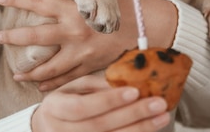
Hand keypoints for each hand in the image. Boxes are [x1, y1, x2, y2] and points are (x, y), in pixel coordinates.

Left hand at [0, 0, 177, 89]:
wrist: (154, 25)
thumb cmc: (129, 0)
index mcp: (76, 7)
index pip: (39, 2)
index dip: (18, 0)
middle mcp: (75, 30)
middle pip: (36, 38)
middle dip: (14, 38)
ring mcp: (83, 52)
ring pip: (49, 66)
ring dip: (29, 70)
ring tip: (16, 72)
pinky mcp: (92, 65)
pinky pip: (68, 78)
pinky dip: (53, 83)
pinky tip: (40, 85)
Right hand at [31, 75, 170, 131]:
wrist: (48, 129)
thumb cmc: (64, 103)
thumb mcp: (73, 88)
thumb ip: (95, 86)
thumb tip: (123, 84)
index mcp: (55, 108)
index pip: (82, 107)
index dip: (108, 100)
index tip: (134, 90)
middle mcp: (61, 131)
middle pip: (99, 126)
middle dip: (132, 114)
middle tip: (158, 103)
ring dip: (139, 129)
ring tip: (161, 117)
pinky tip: (150, 130)